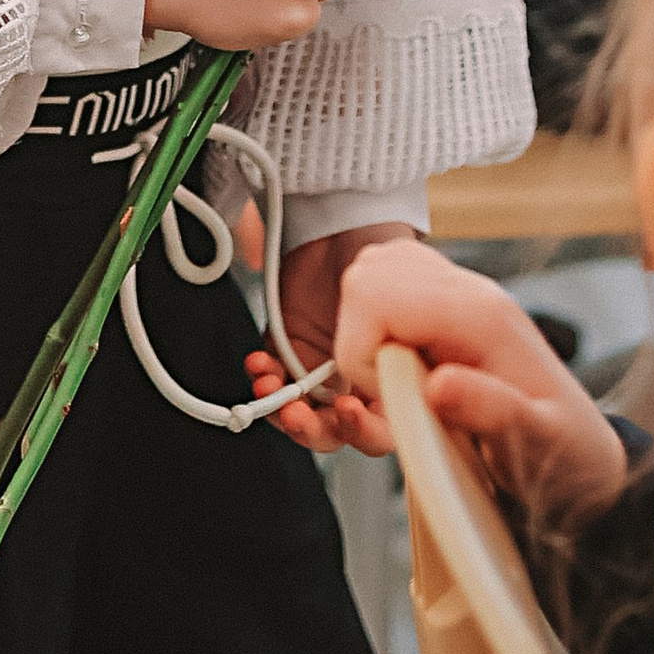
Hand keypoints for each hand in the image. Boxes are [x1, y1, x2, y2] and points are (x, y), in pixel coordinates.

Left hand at [243, 223, 422, 449]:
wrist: (341, 222)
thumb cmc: (377, 257)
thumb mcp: (394, 302)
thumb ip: (394, 341)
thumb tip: (386, 378)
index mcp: (391, 376)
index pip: (384, 426)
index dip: (366, 431)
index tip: (348, 409)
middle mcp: (354, 380)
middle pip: (336, 431)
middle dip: (313, 429)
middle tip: (296, 414)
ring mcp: (316, 368)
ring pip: (299, 413)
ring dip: (280, 409)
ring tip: (269, 385)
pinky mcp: (284, 349)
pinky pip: (271, 376)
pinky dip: (262, 375)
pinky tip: (258, 364)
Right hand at [266, 236, 629, 519]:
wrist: (586, 457)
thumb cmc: (567, 453)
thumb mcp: (539, 443)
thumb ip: (492, 412)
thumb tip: (439, 386)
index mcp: (480, 316)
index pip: (375, 296)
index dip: (359, 357)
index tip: (383, 404)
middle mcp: (463, 294)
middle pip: (363, 280)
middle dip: (351, 346)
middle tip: (385, 399)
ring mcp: (451, 299)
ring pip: (366, 282)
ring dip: (357, 340)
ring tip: (389, 391)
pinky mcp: (441, 313)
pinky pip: (380, 297)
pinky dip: (368, 336)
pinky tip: (392, 378)